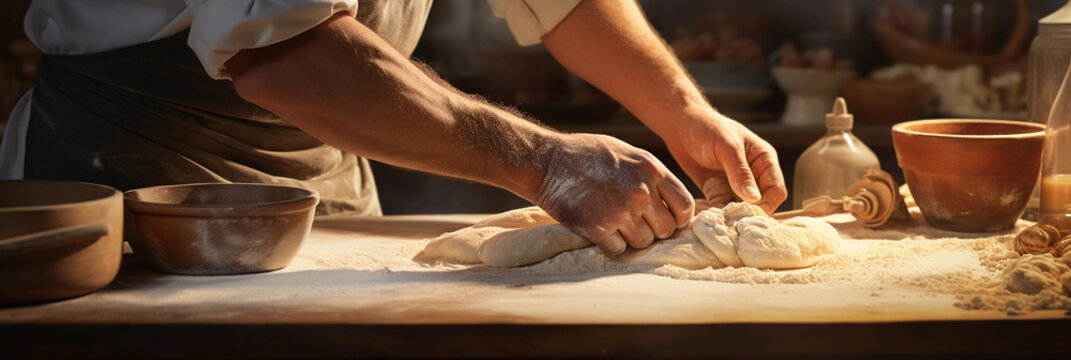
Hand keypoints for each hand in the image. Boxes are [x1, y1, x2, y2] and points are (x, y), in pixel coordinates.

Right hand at [535, 134, 693, 255]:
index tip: (665, 220)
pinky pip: (619, 251)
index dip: (678, 218)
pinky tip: (601, 231)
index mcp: (652, 170)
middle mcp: (641, 192)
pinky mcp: (598, 228)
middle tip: (634, 223)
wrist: (547, 161)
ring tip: (615, 225)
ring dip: (631, 239)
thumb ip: (651, 174)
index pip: (685, 207)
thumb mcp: (627, 153)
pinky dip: (612, 246)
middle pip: (665, 230)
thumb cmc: (586, 154)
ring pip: (643, 243)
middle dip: (652, 230)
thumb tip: (669, 200)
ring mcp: (621, 212)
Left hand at [664, 107, 786, 213]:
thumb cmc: (707, 127)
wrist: (680, 125)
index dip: (767, 205)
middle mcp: (753, 175)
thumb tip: (754, 198)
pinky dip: (711, 212)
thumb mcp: (726, 147)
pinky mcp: (718, 191)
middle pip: (760, 204)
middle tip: (728, 221)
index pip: (776, 190)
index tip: (749, 214)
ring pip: (738, 209)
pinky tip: (699, 211)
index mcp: (764, 160)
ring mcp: (735, 184)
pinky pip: (719, 208)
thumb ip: (740, 172)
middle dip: (745, 214)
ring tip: (711, 217)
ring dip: (726, 216)